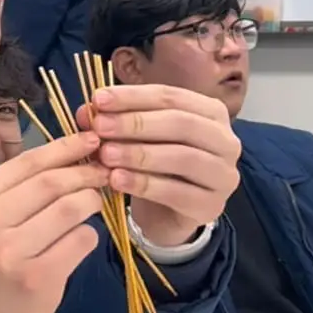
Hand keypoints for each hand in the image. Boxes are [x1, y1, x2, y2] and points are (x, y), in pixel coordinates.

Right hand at [0, 132, 108, 312]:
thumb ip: (15, 190)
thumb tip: (70, 155)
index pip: (27, 162)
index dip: (65, 146)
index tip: (92, 139)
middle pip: (52, 182)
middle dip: (85, 173)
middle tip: (104, 173)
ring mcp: (12, 252)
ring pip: (70, 209)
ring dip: (91, 202)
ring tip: (94, 204)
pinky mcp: (38, 278)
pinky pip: (80, 241)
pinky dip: (89, 235)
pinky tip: (82, 239)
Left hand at [75, 83, 240, 246]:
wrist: (166, 215)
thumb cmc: (155, 167)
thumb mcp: (135, 139)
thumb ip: (114, 122)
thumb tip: (86, 110)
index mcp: (211, 113)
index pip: (171, 96)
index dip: (133, 97)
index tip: (99, 99)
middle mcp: (226, 141)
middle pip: (181, 123)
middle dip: (136, 123)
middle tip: (100, 127)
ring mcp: (223, 175)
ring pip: (182, 157)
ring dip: (139, 154)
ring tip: (105, 155)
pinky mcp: (211, 206)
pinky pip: (176, 191)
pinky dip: (143, 184)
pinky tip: (117, 180)